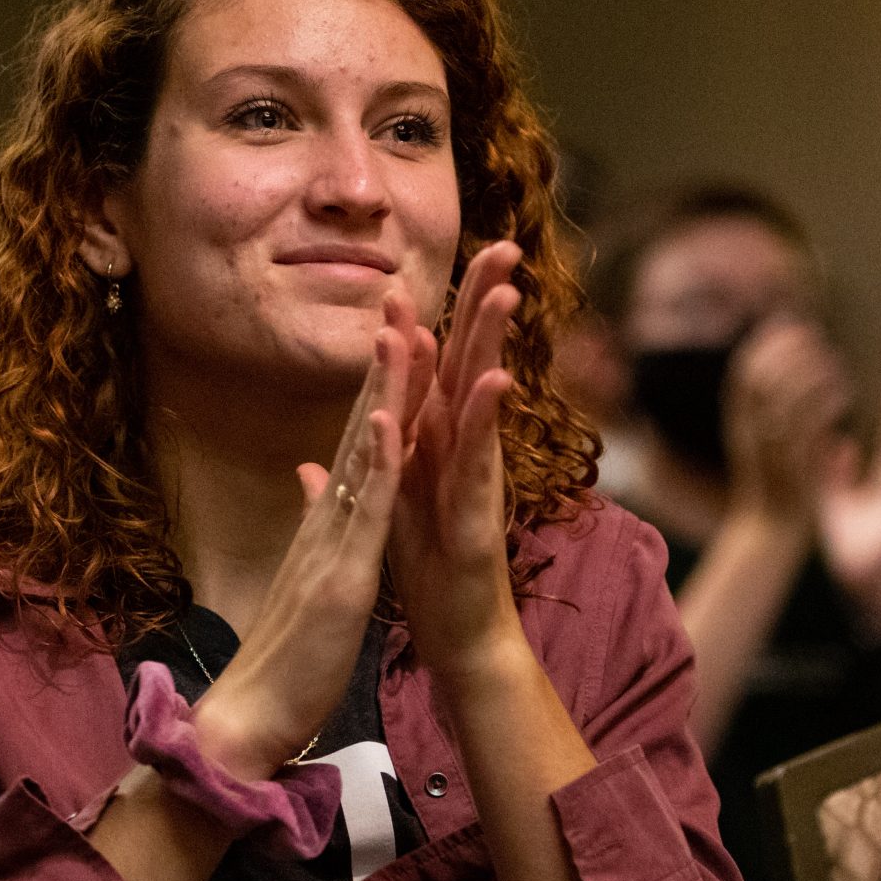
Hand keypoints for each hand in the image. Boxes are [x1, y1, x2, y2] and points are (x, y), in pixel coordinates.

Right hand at [191, 305, 417, 779]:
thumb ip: (311, 518)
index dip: (381, 384)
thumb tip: (312, 471)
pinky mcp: (339, 577)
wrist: (251, 718)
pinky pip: (363, 514)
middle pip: (361, 429)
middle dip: (385, 365)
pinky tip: (391, 420)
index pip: (359, 440)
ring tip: (401, 330)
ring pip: (363, 457)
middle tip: (403, 296)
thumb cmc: (285, 656)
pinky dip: (378, 465)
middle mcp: (326, 519)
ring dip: (383, 394)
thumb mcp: (307, 574)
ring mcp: (330, 544)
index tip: (403, 330)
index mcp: (326, 522)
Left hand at [387, 241, 524, 683]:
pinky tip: (494, 379)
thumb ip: (387, 458)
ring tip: (506, 289)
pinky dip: (485, 418)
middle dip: (482, 304)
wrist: (459, 637)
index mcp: (436, 446)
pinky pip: (481, 458)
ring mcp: (475, 479)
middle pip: (471, 363)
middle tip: (503, 243)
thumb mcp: (396, 503)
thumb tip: (374, 417)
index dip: (422, 320)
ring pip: (482, 399)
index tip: (411, 269)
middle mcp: (462, 453)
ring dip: (491, 343)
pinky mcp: (477, 513)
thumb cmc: (432, 574)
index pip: (432, 370)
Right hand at [723, 318, 844, 526]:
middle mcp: (750, 432)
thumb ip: (761, 403)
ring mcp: (772, 449)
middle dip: (792, 351)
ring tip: (837, 368)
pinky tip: (845, 395)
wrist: (769, 530)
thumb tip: (778, 359)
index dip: (767, 343)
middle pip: (765, 377)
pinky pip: (813, 422)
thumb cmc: (771, 479)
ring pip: (790, 395)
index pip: (744, 371)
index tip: (792, 326)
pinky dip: (828, 401)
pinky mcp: (797, 464)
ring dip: (815, 373)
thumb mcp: (756, 437)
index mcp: (738, 423)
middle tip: (821, 341)